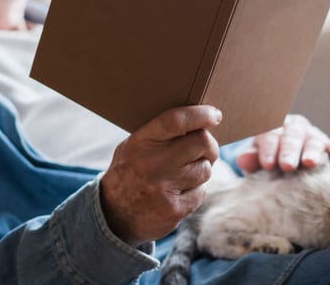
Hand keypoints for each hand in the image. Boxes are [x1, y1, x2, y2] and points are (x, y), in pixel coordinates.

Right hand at [99, 105, 221, 247]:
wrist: (114, 214)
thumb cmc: (131, 171)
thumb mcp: (134, 146)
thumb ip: (161, 133)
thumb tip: (200, 120)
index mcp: (141, 143)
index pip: (176, 121)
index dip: (200, 115)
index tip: (214, 115)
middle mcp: (153, 164)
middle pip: (201, 143)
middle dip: (209, 145)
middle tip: (205, 148)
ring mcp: (164, 189)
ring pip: (205, 169)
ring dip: (201, 169)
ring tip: (184, 173)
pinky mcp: (175, 210)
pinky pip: (201, 192)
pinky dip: (196, 191)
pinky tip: (179, 192)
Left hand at [236, 114, 329, 172]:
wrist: (289, 163)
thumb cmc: (271, 163)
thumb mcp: (259, 160)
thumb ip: (252, 159)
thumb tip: (242, 160)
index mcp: (274, 129)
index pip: (270, 135)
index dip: (269, 149)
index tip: (267, 164)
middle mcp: (295, 129)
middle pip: (292, 136)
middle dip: (289, 150)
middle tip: (287, 165)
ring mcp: (313, 135)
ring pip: (313, 139)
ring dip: (312, 151)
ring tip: (310, 163)